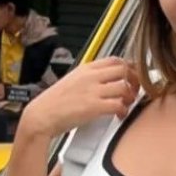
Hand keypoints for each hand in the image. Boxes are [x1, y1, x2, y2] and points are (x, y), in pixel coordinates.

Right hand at [18, 57, 139, 141]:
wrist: (41, 115)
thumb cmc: (54, 103)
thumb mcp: (72, 81)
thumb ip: (89, 79)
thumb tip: (104, 81)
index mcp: (86, 68)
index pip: (115, 60)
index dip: (128, 68)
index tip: (131, 78)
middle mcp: (91, 76)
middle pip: (124, 70)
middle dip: (134, 81)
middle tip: (134, 91)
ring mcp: (93, 90)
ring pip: (124, 87)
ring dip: (130, 97)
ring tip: (126, 105)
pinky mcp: (93, 106)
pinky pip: (119, 104)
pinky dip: (124, 110)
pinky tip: (120, 115)